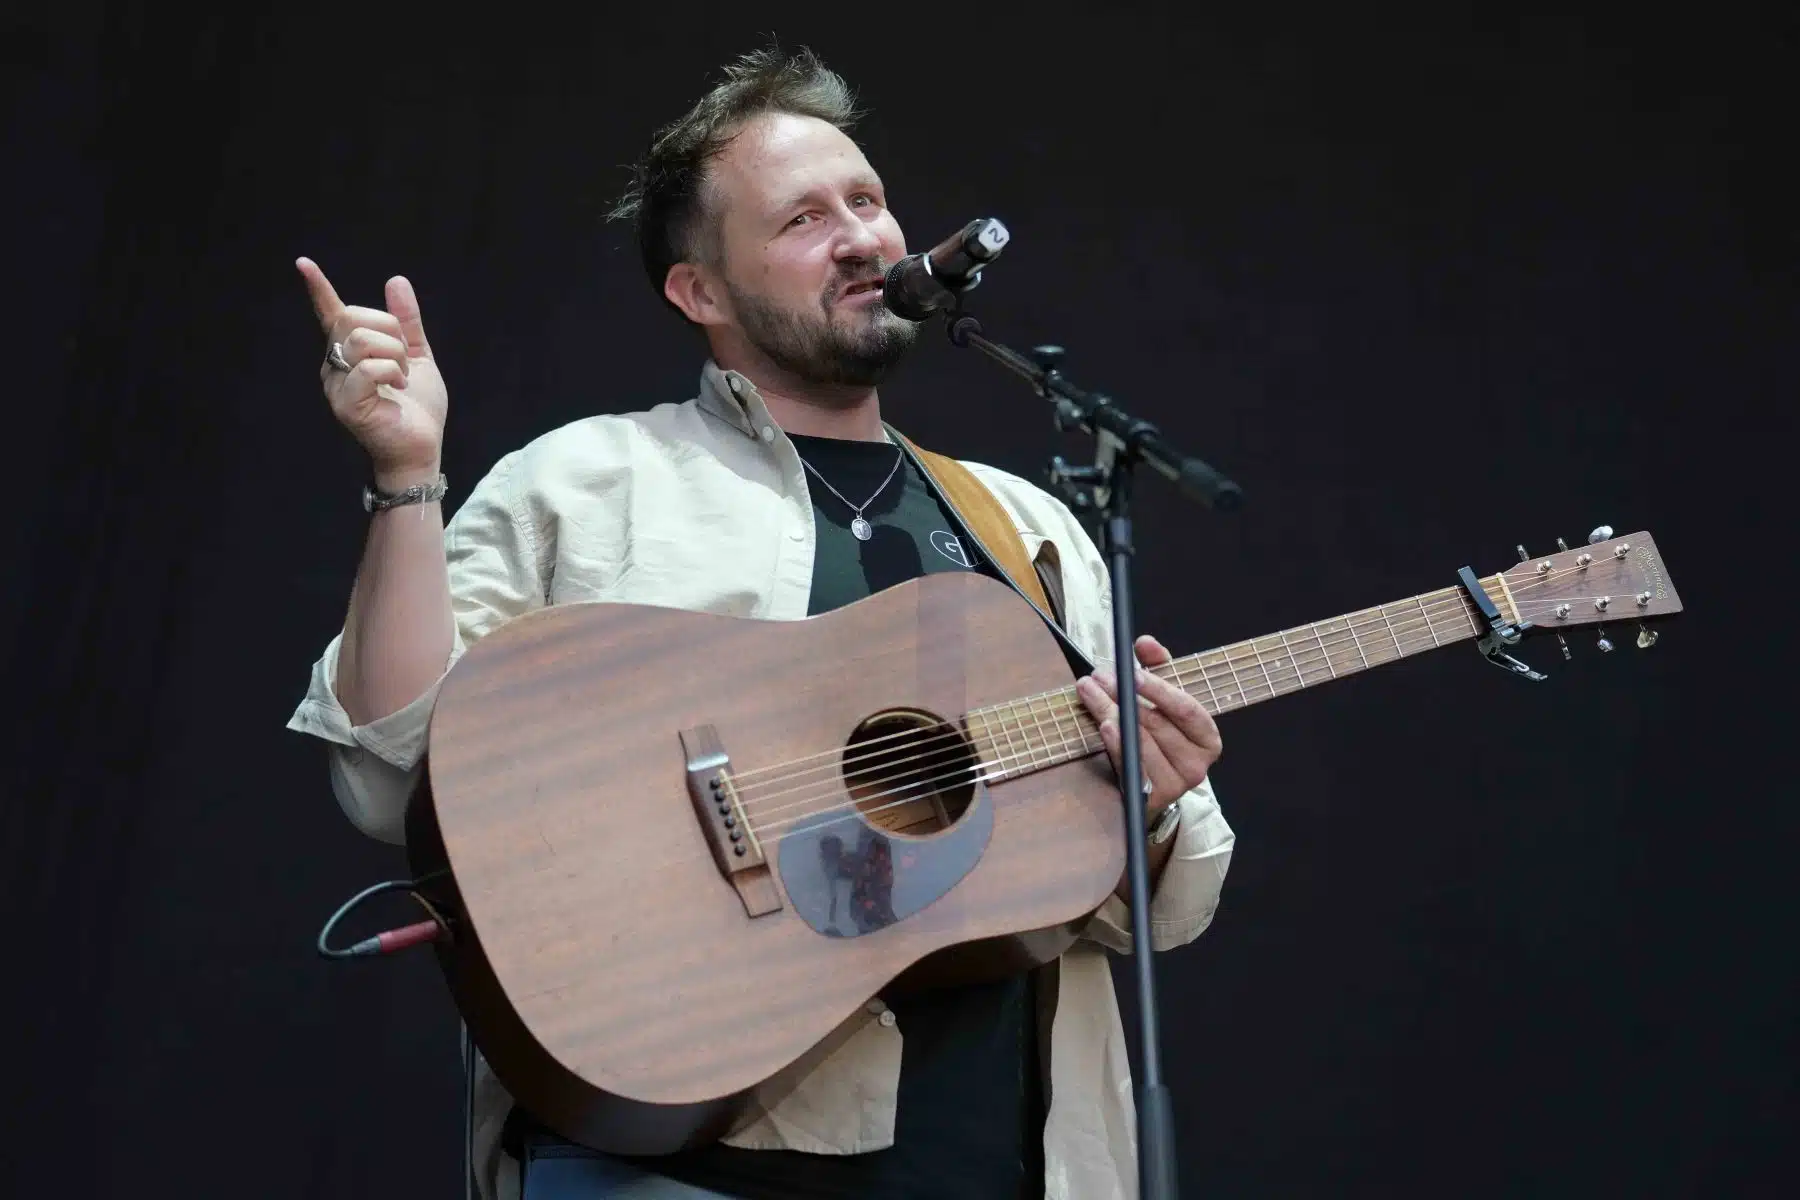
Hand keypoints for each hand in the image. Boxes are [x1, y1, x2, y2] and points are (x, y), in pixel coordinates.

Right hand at [298, 257, 446, 482]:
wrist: (422, 446)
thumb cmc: (416, 407)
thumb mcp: (416, 355)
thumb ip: (406, 322)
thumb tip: (396, 280)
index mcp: (350, 352)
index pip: (331, 314)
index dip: (319, 288)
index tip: (303, 264)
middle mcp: (335, 366)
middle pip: (352, 317)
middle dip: (390, 331)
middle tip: (404, 359)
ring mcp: (336, 386)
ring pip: (362, 339)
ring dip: (396, 354)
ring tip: (403, 377)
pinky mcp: (346, 404)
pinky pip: (368, 367)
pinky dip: (393, 371)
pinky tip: (399, 388)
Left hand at [1076, 634, 1222, 819]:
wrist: (1152, 782)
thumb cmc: (1160, 734)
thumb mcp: (1165, 698)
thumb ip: (1159, 667)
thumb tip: (1145, 643)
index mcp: (1207, 737)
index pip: (1186, 709)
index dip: (1159, 689)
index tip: (1132, 674)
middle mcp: (1197, 765)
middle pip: (1157, 724)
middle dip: (1124, 697)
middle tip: (1099, 677)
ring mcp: (1174, 786)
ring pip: (1140, 744)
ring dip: (1111, 714)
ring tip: (1091, 693)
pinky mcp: (1149, 799)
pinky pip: (1129, 767)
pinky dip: (1115, 744)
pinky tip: (1104, 725)